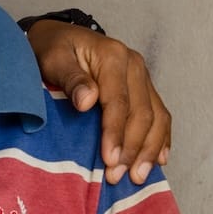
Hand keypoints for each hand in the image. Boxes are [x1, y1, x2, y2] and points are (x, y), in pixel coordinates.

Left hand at [26, 21, 172, 183]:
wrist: (59, 37)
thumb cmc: (52, 49)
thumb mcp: (53, 58)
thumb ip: (71, 78)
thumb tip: (86, 101)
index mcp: (113, 56)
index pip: (119, 102)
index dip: (116, 133)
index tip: (109, 160)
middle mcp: (135, 66)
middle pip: (143, 113)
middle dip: (132, 148)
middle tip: (118, 176)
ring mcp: (142, 77)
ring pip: (157, 117)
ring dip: (149, 150)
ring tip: (138, 176)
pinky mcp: (144, 88)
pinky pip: (160, 115)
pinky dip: (160, 140)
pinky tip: (158, 161)